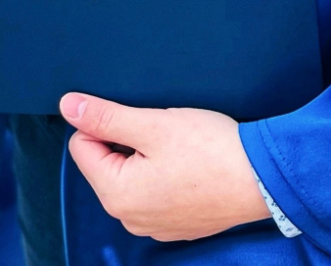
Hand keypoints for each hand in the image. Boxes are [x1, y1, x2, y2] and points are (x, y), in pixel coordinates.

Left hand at [60, 93, 269, 240]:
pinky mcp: (177, 223)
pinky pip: (155, 191)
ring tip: (179, 146)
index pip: (82, 146)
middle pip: (106, 163)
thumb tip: (68, 105)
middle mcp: (130, 218)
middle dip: (128, 140)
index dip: (106, 123)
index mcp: (117, 195)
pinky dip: (165, 173)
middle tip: (162, 131)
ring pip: (132, 175)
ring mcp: (155, 225)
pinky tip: (190, 163)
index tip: (139, 118)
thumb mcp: (152, 124)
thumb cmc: (210, 150)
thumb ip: (106, 117)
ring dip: (147, 155)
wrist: (263, 178)